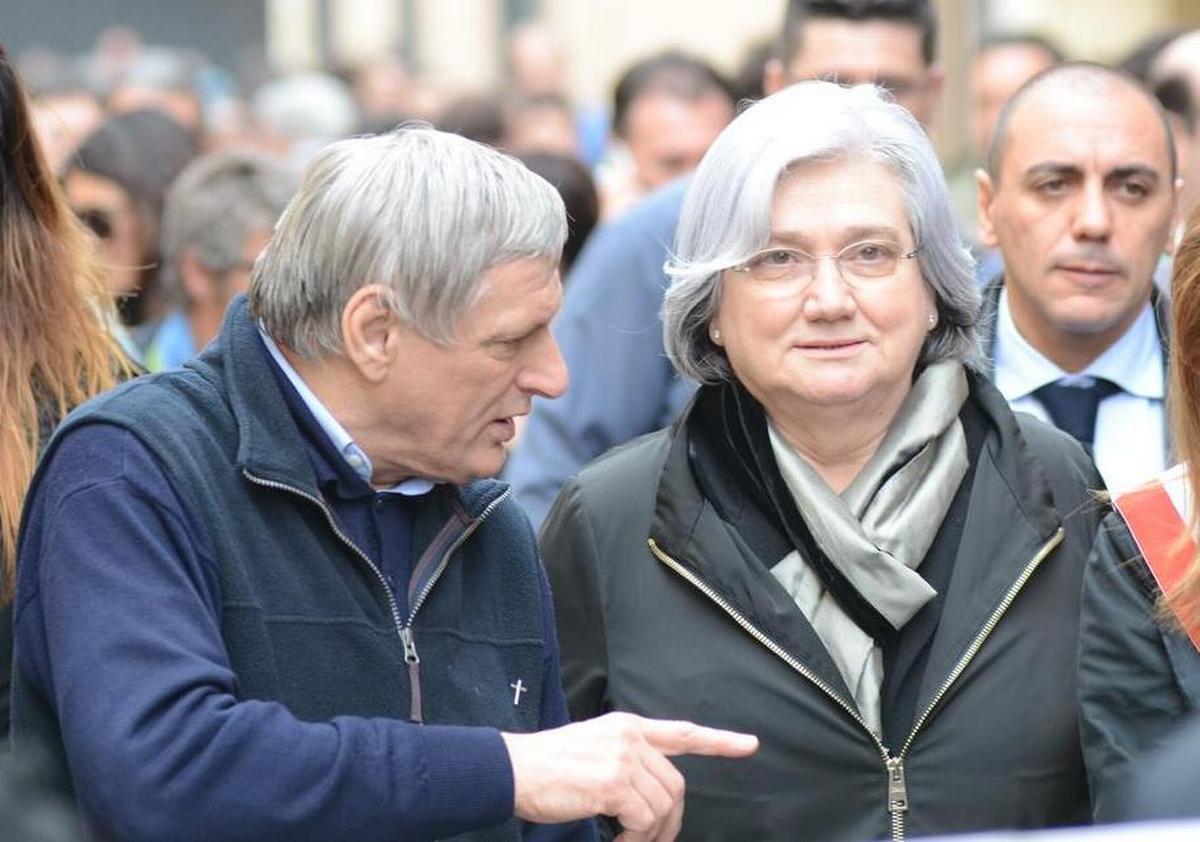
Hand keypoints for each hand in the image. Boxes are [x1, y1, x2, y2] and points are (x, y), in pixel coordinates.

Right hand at [501, 712, 757, 840]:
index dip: (718, 741)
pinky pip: (643, 820)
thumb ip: (627, 757)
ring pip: (662, 807)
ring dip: (649, 835)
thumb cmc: (548, 766)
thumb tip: (655, 794)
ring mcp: (622, 757)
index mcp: (627, 726)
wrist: (513, 769)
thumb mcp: (594, 746)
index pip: (682, 732)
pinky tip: (615, 839)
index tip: (749, 745)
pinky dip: (634, 839)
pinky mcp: (612, 782)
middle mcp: (630, 737)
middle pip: (675, 785)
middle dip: (670, 821)